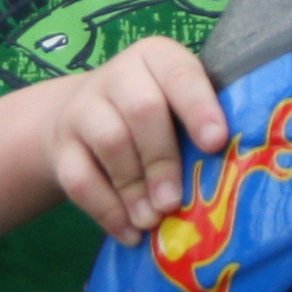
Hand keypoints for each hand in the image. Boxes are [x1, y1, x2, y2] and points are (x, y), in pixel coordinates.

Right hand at [44, 39, 229, 245]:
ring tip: (152, 221)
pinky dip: (107, 210)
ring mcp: (84, 108)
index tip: (215, 143)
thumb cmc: (155, 115)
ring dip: (134, 188)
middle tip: (174, 202)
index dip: (199, 108)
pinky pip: (79, 178)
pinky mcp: (62, 145)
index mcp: (158, 58)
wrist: (83, 116)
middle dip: (162, 160)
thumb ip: (200, 132)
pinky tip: (130, 233)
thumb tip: (229, 180)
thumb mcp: (178, 108)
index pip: (180, 74)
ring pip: (109, 142)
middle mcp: (119, 74)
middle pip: (141, 110)